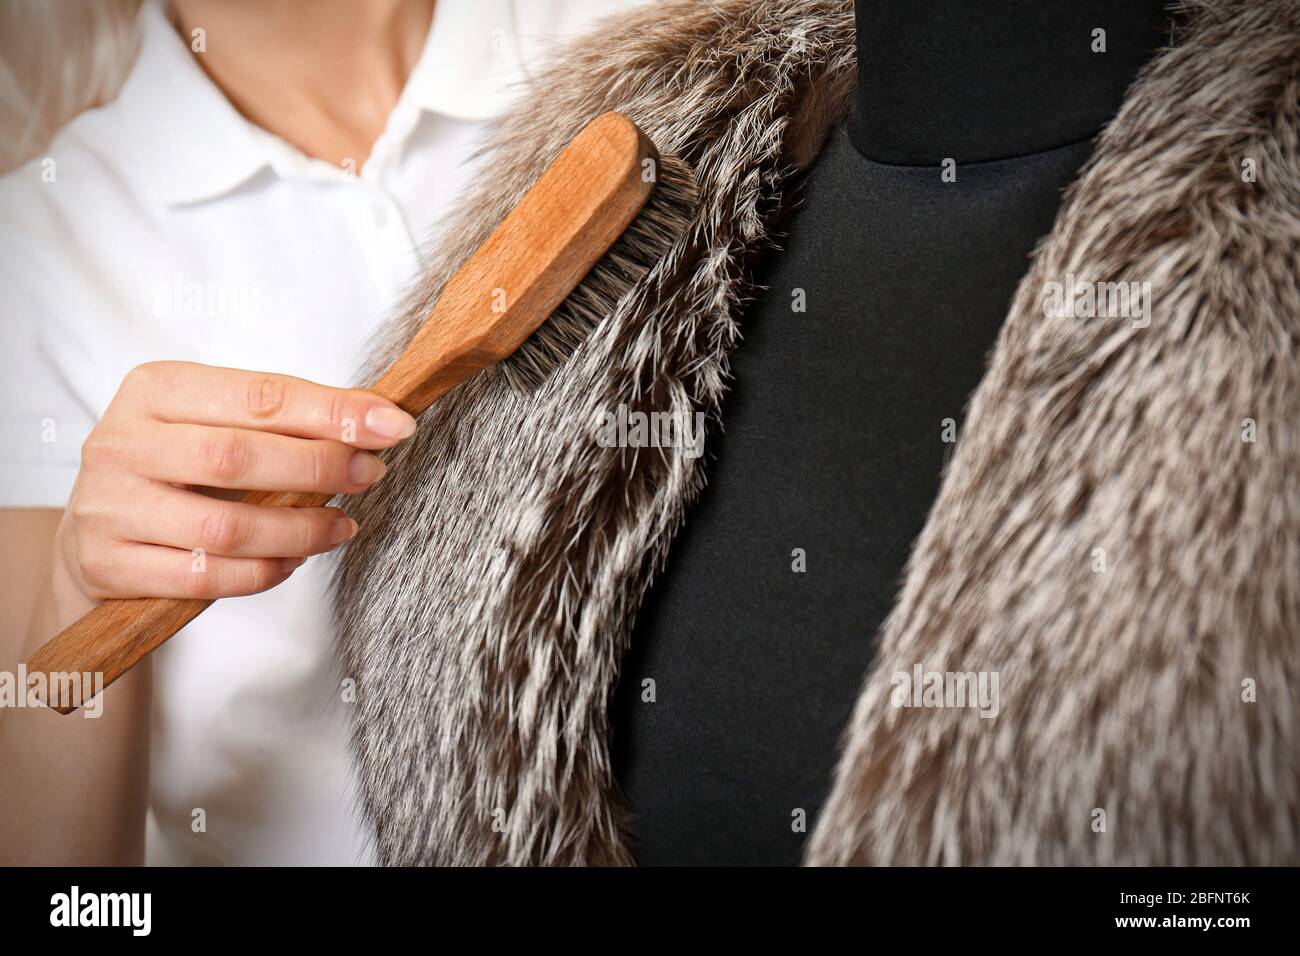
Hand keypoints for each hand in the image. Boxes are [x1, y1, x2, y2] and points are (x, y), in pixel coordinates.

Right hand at [53, 361, 414, 609]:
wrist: (97, 534)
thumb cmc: (177, 469)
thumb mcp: (216, 424)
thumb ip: (284, 419)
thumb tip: (379, 419)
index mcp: (154, 388)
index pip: (258, 396)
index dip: (332, 411)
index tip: (391, 424)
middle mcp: (121, 442)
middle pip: (237, 457)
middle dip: (319, 468)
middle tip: (370, 475)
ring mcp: (108, 507)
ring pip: (225, 528)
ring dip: (300, 531)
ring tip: (341, 527)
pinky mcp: (108, 565)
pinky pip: (206, 577)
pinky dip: (264, 572)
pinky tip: (294, 560)